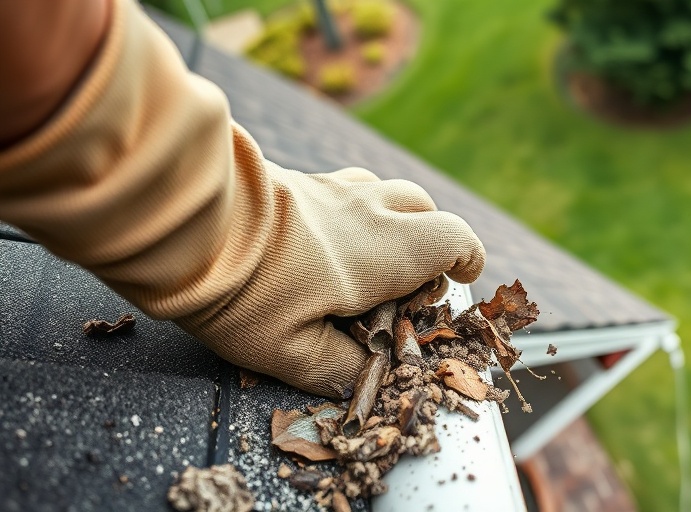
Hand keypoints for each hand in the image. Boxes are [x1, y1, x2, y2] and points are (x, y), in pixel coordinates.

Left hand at [175, 164, 484, 397]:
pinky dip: (357, 211)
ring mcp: (333, 188)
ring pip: (387, 192)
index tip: (457, 285)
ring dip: (395, 222)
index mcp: (382, 251)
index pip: (454, 240)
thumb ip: (338, 368)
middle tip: (407, 283)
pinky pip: (349, 187)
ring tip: (368, 261)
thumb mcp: (291, 353)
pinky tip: (324, 241)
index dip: (467, 261)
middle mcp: (367, 209)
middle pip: (427, 209)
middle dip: (433, 243)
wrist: (184, 222)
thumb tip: (363, 374)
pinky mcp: (301, 179)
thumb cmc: (242, 291)